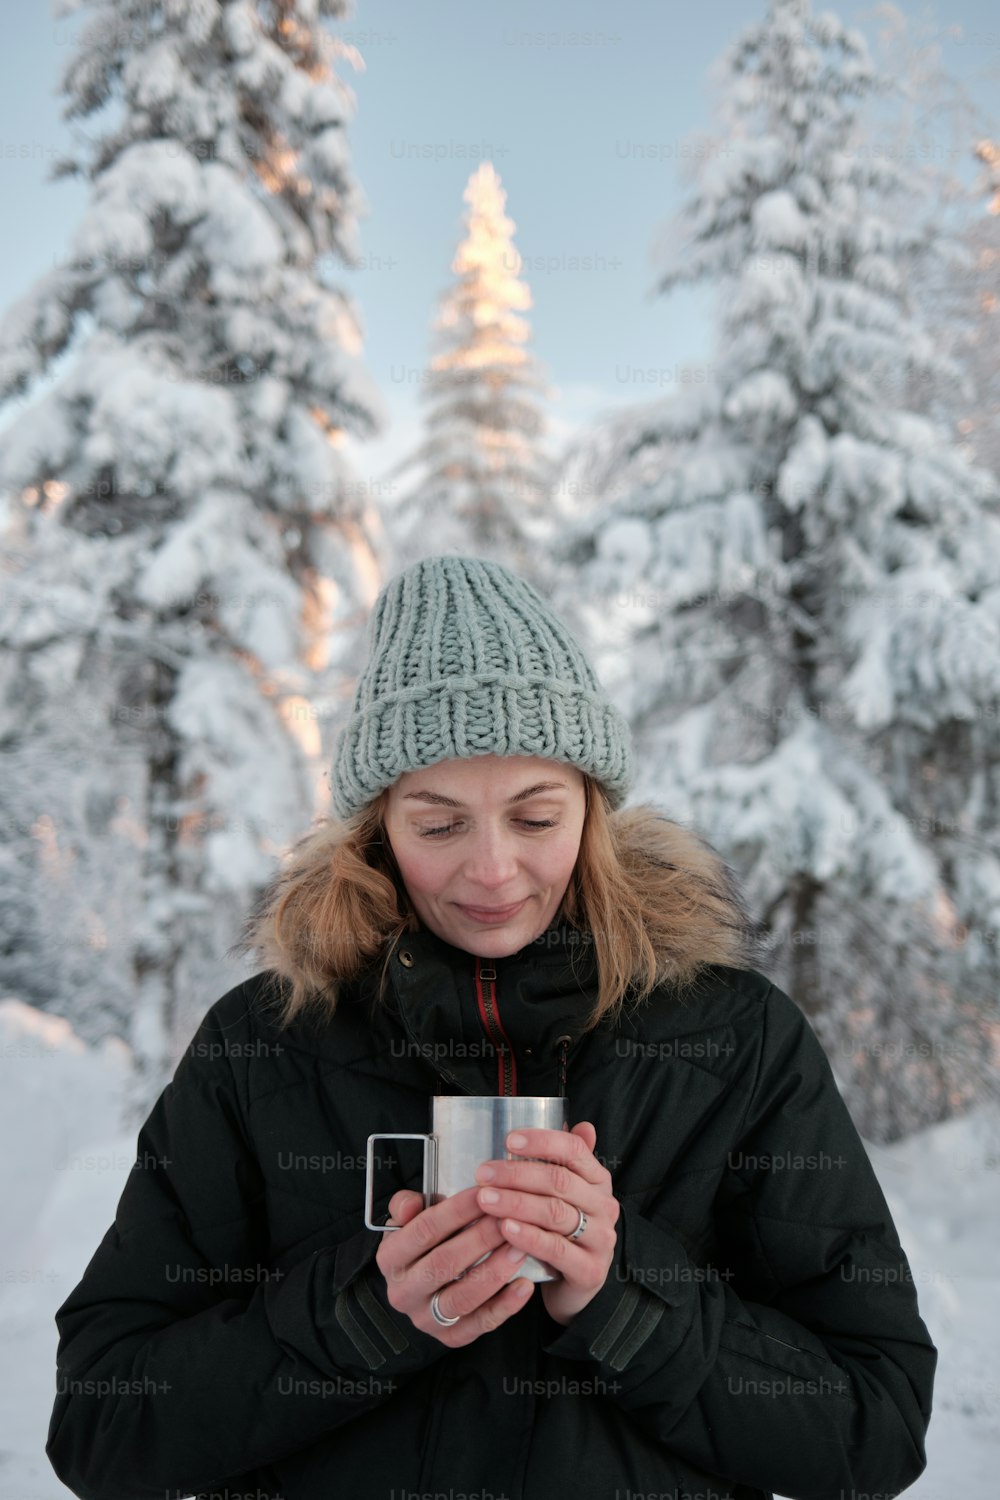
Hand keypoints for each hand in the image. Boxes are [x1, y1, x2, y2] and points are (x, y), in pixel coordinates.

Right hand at [375, 1185, 535, 1345]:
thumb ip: (406, 1205)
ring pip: (463, 1297)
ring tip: (519, 1248)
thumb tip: (412, 1204)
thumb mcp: (407, 1220)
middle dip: (480, 1239)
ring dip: (495, 1271)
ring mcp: (426, 1318)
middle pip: (445, 1263)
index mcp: (390, 1258)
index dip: (456, 1211)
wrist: (421, 1287)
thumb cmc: (423, 1244)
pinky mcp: (451, 1337)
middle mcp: (404, 1292)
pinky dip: (505, 1305)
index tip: (485, 1194)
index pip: (424, 1230)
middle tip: (508, 1220)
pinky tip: (524, 1285)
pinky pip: (480, 1323)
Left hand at [473, 1121, 619, 1325]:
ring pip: (555, 1213)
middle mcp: (604, 1206)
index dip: (542, 1141)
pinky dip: (528, 1237)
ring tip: (485, 1199)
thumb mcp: (564, 1194)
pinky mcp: (591, 1270)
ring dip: (516, 1203)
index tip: (508, 1140)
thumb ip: (564, 1160)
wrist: (576, 1285)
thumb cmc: (562, 1231)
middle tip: (483, 1173)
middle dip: (517, 1175)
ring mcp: (601, 1239)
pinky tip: (505, 1229)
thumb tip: (574, 1121)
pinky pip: (557, 1250)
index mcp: (597, 1179)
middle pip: (559, 1181)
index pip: (574, 1150)